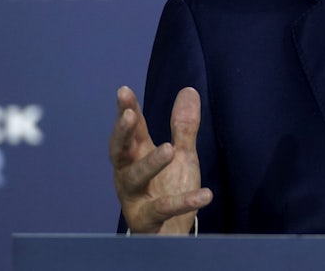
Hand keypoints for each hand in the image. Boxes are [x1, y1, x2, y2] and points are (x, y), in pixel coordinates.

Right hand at [109, 85, 212, 233]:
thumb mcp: (182, 155)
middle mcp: (129, 174)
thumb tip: (189, 90)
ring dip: (150, 163)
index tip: (124, 91)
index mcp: (136, 155)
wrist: (169, 233)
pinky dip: (184, 201)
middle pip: (119, 152)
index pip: (131, 130)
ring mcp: (135, 198)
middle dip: (122, 133)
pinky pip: (163, 209)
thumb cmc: (169, 188)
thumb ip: (183, 127)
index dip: (127, 110)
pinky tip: (205, 195)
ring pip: (134, 178)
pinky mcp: (147, 219)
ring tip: (169, 149)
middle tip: (129, 116)